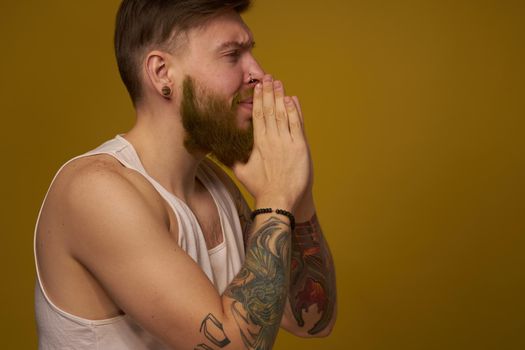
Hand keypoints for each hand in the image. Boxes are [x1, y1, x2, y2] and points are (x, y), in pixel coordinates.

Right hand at [233, 75, 310, 212]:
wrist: (278, 199)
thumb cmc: (260, 188)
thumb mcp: (240, 172)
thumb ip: (231, 157)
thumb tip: (218, 149)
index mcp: (258, 143)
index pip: (257, 115)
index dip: (258, 99)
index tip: (258, 86)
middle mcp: (271, 139)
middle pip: (269, 110)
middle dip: (269, 92)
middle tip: (268, 78)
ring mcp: (286, 142)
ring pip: (283, 114)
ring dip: (281, 97)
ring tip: (279, 84)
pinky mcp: (300, 147)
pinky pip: (297, 124)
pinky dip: (294, 111)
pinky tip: (292, 100)